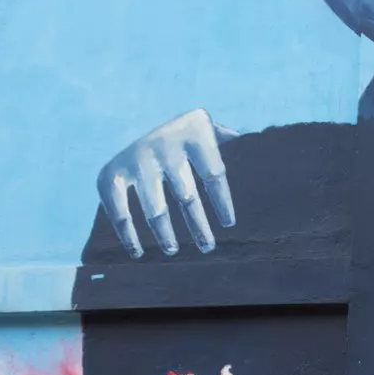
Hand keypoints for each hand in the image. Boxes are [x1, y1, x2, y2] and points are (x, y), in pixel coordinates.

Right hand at [96, 108, 238, 257]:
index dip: (222, 201)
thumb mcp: (211, 131)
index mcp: (194, 133)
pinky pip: (118, 208)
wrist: (135, 122)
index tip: (230, 225)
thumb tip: (262, 151)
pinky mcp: (111, 173)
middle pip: (186, 194)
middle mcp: (164, 143)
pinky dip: (127, 233)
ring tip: (173, 251)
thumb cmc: (188, 138)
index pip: (214, 173)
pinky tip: (138, 252)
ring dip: (165, 233)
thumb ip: (234, 142)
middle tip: (208, 247)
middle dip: (198, 225)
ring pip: (155, 206)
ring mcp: (137, 158)